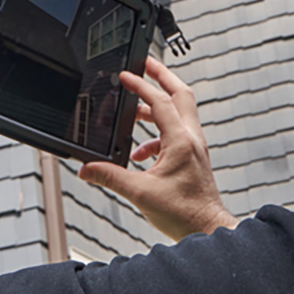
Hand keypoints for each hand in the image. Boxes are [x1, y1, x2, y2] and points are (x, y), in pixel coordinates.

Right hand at [78, 57, 235, 240]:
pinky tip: (141, 153)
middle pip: (181, 93)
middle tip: (144, 64)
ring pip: (180, 112)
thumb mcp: (140, 194)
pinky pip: (176, 133)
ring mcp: (195, 147)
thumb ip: (110, 177)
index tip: (126, 75)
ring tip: (134, 110)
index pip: (160, 101)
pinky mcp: (193, 157)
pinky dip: (157, 134)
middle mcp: (192, 139)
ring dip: (157, 106)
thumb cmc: (184, 213)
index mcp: (181, 141)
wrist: (206, 229)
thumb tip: (87, 169)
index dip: (141, 85)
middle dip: (162, 76)